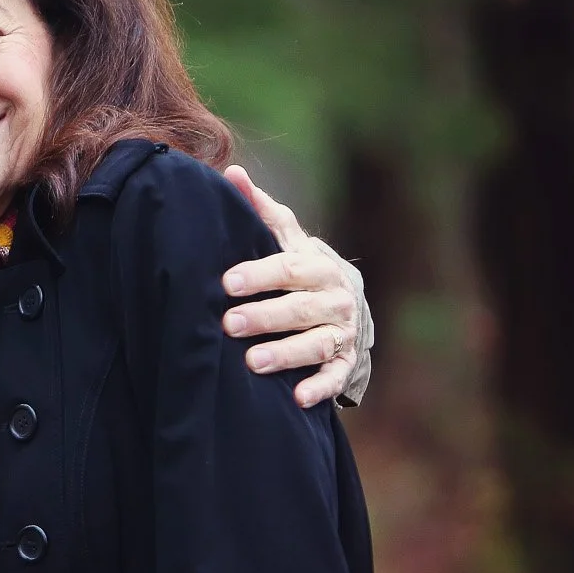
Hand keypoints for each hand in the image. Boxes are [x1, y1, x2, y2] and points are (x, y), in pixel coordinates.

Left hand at [220, 165, 369, 408]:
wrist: (346, 304)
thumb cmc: (300, 270)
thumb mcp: (286, 240)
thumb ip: (262, 211)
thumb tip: (231, 173)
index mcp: (317, 266)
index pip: (288, 268)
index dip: (259, 274)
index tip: (227, 282)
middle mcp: (334, 298)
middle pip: (299, 308)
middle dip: (265, 316)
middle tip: (229, 324)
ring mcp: (343, 332)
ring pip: (316, 344)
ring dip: (286, 354)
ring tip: (252, 362)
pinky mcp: (346, 363)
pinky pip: (335, 378)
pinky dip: (320, 388)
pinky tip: (297, 399)